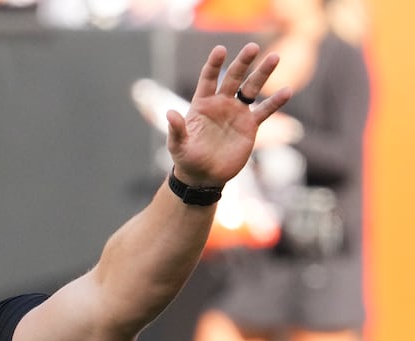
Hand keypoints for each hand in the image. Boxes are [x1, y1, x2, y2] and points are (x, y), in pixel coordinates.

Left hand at [166, 43, 291, 185]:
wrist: (204, 176)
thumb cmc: (187, 159)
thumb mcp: (178, 145)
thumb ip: (176, 129)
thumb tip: (170, 114)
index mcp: (202, 103)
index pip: (208, 79)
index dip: (213, 64)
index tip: (220, 50)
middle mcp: (221, 103)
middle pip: (233, 78)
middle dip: (243, 62)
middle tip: (253, 46)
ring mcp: (237, 113)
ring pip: (251, 89)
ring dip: (263, 74)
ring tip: (274, 57)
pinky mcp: (250, 126)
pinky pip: (265, 111)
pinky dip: (276, 102)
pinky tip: (287, 91)